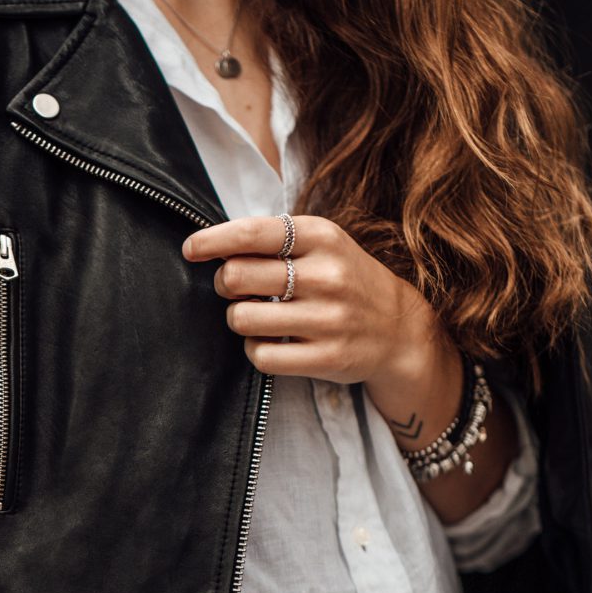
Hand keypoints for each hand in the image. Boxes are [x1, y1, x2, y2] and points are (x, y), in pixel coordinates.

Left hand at [182, 213, 517, 521]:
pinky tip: (268, 342)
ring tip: (255, 316)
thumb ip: (273, 239)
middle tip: (235, 287)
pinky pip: (260, 356)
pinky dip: (254, 350)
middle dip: (225, 283)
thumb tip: (210, 245)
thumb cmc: (345, 279)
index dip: (212, 241)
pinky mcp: (326, 358)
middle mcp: (326, 275)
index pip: (251, 234)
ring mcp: (327, 319)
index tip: (191, 249)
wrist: (400, 329)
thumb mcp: (322, 244)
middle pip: (237, 276)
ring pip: (242, 319)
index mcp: (322, 237)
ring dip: (238, 318)